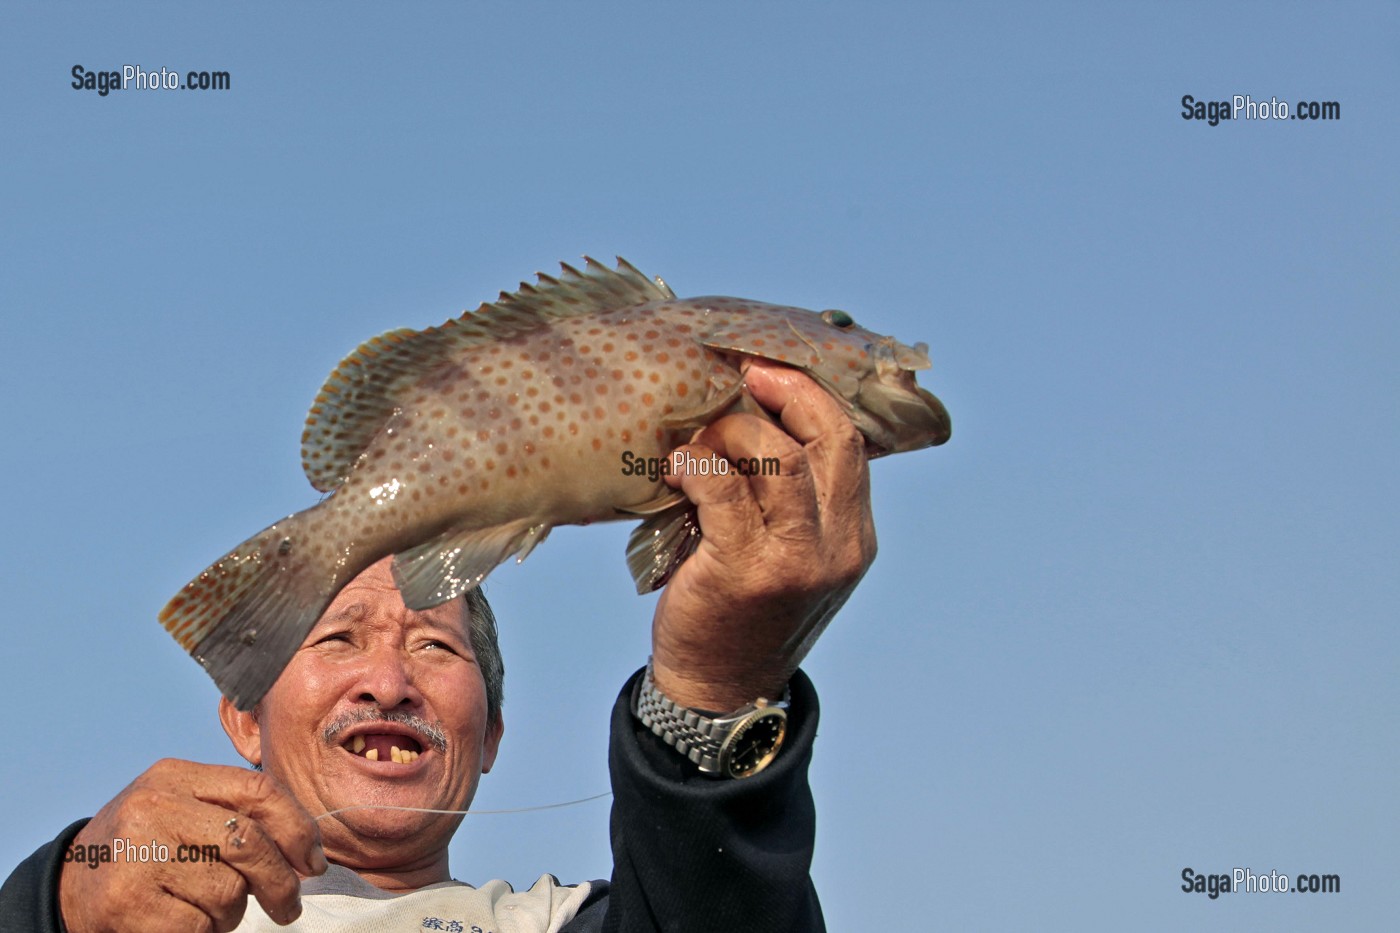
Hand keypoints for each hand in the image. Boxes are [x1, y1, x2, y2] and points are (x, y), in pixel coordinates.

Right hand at [59, 759, 326, 932]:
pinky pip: (199, 927)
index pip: (258, 790)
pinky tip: (183, 923)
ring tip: (205, 907)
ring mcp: (136, 857)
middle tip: (288, 906)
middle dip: (281, 881)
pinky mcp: (127, 906)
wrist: (68, 887)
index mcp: (173, 777)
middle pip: (249, 843)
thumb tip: (310, 850)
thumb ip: (238, 813)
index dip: (298, 828)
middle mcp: (153, 809)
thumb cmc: (145, 846)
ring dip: (231, 911)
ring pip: (228, 892)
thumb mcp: (182, 808)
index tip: (314, 861)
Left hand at [650, 361, 877, 711]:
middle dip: (783, 394)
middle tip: (740, 380)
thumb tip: (757, 420)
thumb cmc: (745, 614)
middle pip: (826, 440)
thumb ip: (796, 504)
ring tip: (700, 438)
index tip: (771, 374)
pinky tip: (678, 467)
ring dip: (731, 431)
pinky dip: (697, 464)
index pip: (850, 446)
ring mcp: (796, 560)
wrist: (719, 692)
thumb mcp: (794, 559)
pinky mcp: (745, 570)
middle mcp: (836, 547)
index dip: (811, 398)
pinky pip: (723, 489)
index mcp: (854, 538)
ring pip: (776, 457)